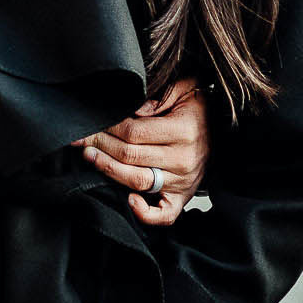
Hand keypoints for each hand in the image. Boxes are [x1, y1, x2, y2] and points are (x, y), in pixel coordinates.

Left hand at [72, 78, 210, 226]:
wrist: (222, 130)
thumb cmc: (197, 108)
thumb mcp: (182, 88)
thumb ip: (156, 96)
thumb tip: (131, 108)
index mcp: (184, 131)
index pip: (134, 132)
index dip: (108, 127)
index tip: (91, 121)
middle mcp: (184, 159)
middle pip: (130, 156)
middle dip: (100, 145)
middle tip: (80, 138)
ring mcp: (183, 181)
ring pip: (138, 181)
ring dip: (108, 169)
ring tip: (90, 156)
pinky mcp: (182, 197)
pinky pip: (164, 214)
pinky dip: (145, 213)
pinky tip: (129, 200)